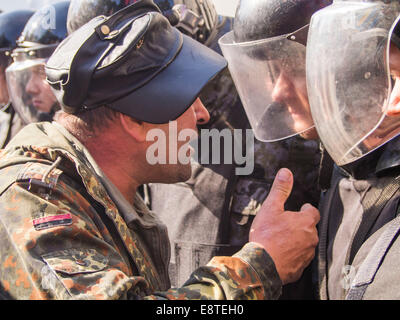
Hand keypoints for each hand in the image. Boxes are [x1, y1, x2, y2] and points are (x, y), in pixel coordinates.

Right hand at [249, 168, 319, 284]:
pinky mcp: (300, 268)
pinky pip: (299, 258)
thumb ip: (280, 190)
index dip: (306, 209)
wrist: (261, 265)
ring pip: (306, 244)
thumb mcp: (271, 208)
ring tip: (282, 239)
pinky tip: (281, 253)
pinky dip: (293, 255)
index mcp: (305, 222)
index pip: (313, 212)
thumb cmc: (266, 237)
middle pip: (310, 228)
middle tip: (287, 224)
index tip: (301, 208)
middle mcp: (310, 238)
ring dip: (297, 241)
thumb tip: (286, 173)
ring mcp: (307, 254)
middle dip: (300, 226)